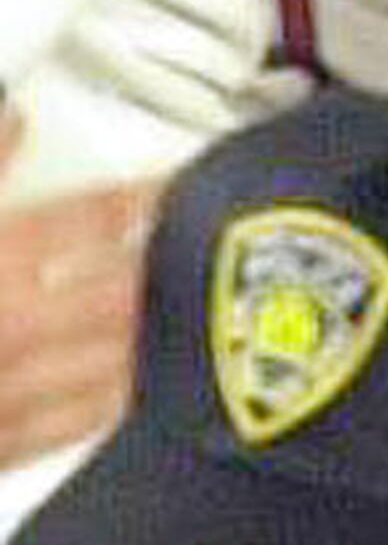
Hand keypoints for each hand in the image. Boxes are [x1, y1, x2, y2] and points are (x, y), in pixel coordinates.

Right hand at [0, 108, 155, 462]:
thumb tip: (14, 119)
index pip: (85, 219)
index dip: (139, 198)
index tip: (179, 183)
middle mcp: (5, 328)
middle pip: (115, 290)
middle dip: (164, 267)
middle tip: (211, 244)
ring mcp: (4, 394)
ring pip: (107, 359)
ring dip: (152, 332)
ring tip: (190, 309)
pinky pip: (70, 424)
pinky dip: (109, 400)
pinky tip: (132, 384)